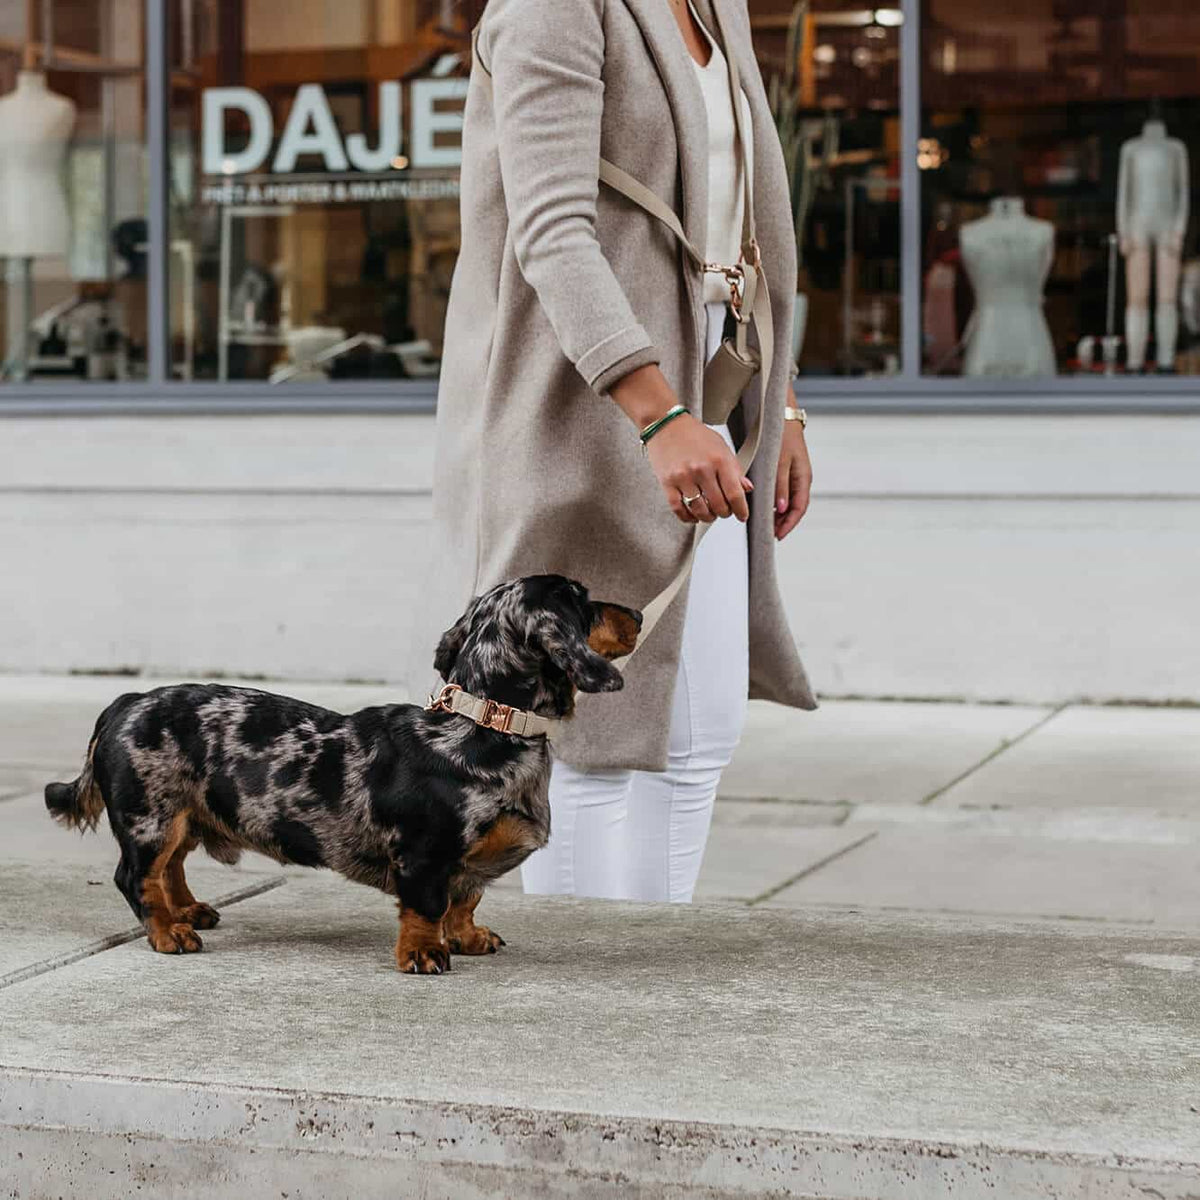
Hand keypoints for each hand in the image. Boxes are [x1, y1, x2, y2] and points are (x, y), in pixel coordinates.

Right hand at [608, 363, 750, 525]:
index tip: (742, 516)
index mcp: (719, 460)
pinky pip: (679, 509)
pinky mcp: (667, 483)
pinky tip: (693, 515)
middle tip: (724, 511)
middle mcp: (702, 469)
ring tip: (709, 513)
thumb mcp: (721, 447)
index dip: (741, 510)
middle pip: (719, 506)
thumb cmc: (695, 435)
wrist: (666, 425)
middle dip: (725, 513)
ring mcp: (683, 477)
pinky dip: (688, 517)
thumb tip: (746, 488)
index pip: (735, 494)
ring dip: (707, 517)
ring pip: (700, 510)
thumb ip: (734, 469)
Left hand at [774, 417, 811, 540]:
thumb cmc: (782, 435)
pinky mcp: (785, 470)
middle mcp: (800, 479)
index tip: (778, 535)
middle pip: (794, 507)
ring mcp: (793, 475)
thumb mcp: (779, 462)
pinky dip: (774, 501)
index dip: (789, 524)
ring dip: (778, 513)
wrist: (781, 415)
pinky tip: (764, 506)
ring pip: (787, 501)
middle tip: (769, 533)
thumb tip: (781, 509)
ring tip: (766, 523)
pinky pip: (782, 491)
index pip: (799, 508)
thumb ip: (780, 486)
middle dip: (783, 522)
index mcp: (803, 478)